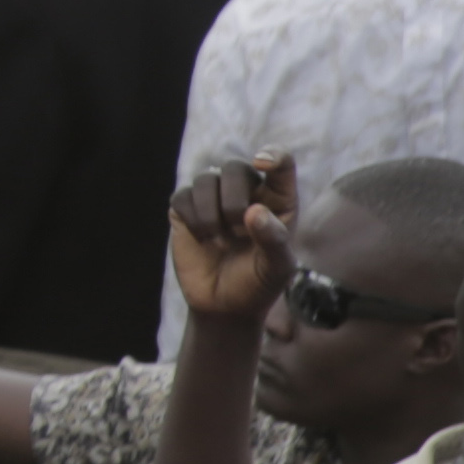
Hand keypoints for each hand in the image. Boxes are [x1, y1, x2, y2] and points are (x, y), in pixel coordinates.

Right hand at [163, 151, 300, 327]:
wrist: (224, 307)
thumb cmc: (259, 284)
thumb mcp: (278, 269)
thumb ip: (274, 240)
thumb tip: (253, 212)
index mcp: (277, 200)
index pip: (280, 164)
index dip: (273, 155)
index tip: (261, 161)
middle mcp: (246, 192)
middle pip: (235, 167)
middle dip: (234, 196)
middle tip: (237, 227)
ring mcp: (213, 199)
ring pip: (206, 178)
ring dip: (211, 212)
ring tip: (219, 240)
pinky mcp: (185, 210)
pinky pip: (182, 196)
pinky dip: (192, 219)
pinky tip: (202, 239)